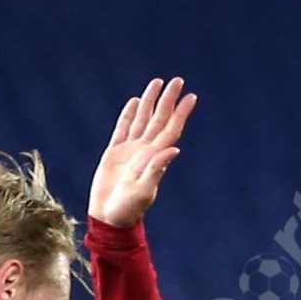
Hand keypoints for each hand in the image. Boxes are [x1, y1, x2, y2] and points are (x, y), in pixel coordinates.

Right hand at [89, 77, 195, 228]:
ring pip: (142, 119)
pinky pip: (123, 128)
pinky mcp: (114, 153)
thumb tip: (175, 148)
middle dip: (168, 99)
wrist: (109, 218)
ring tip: (157, 83)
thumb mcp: (144, 190)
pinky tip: (135, 102)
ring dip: (150, 101)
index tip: (191, 96)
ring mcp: (130, 151)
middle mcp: (145, 151)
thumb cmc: (128, 210)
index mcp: (154, 157)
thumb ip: (157, 169)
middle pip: (159, 119)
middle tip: (178, 80)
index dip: (180, 113)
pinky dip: (129, 114)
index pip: (171, 129)